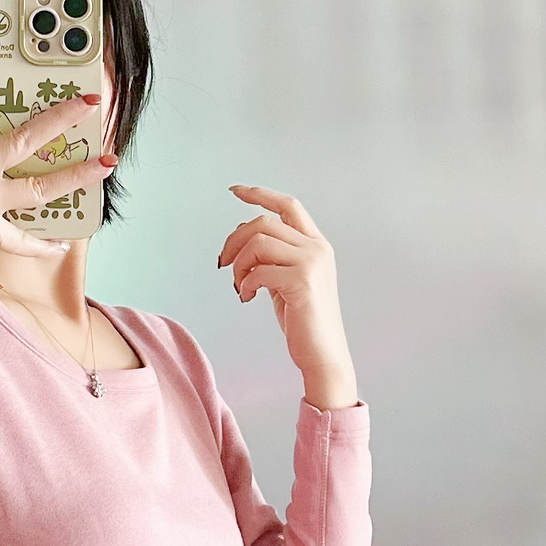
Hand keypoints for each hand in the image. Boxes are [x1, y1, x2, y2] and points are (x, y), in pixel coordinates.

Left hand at [217, 185, 357, 407]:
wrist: (322, 354)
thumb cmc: (303, 321)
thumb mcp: (286, 282)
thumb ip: (272, 259)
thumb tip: (243, 243)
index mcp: (316, 244)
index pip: (287, 206)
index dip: (259, 194)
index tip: (234, 191)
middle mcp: (317, 248)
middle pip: (264, 222)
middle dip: (234, 240)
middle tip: (222, 263)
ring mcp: (312, 263)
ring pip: (258, 241)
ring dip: (239, 264)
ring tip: (239, 286)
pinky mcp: (302, 281)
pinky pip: (259, 270)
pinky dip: (244, 283)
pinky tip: (247, 297)